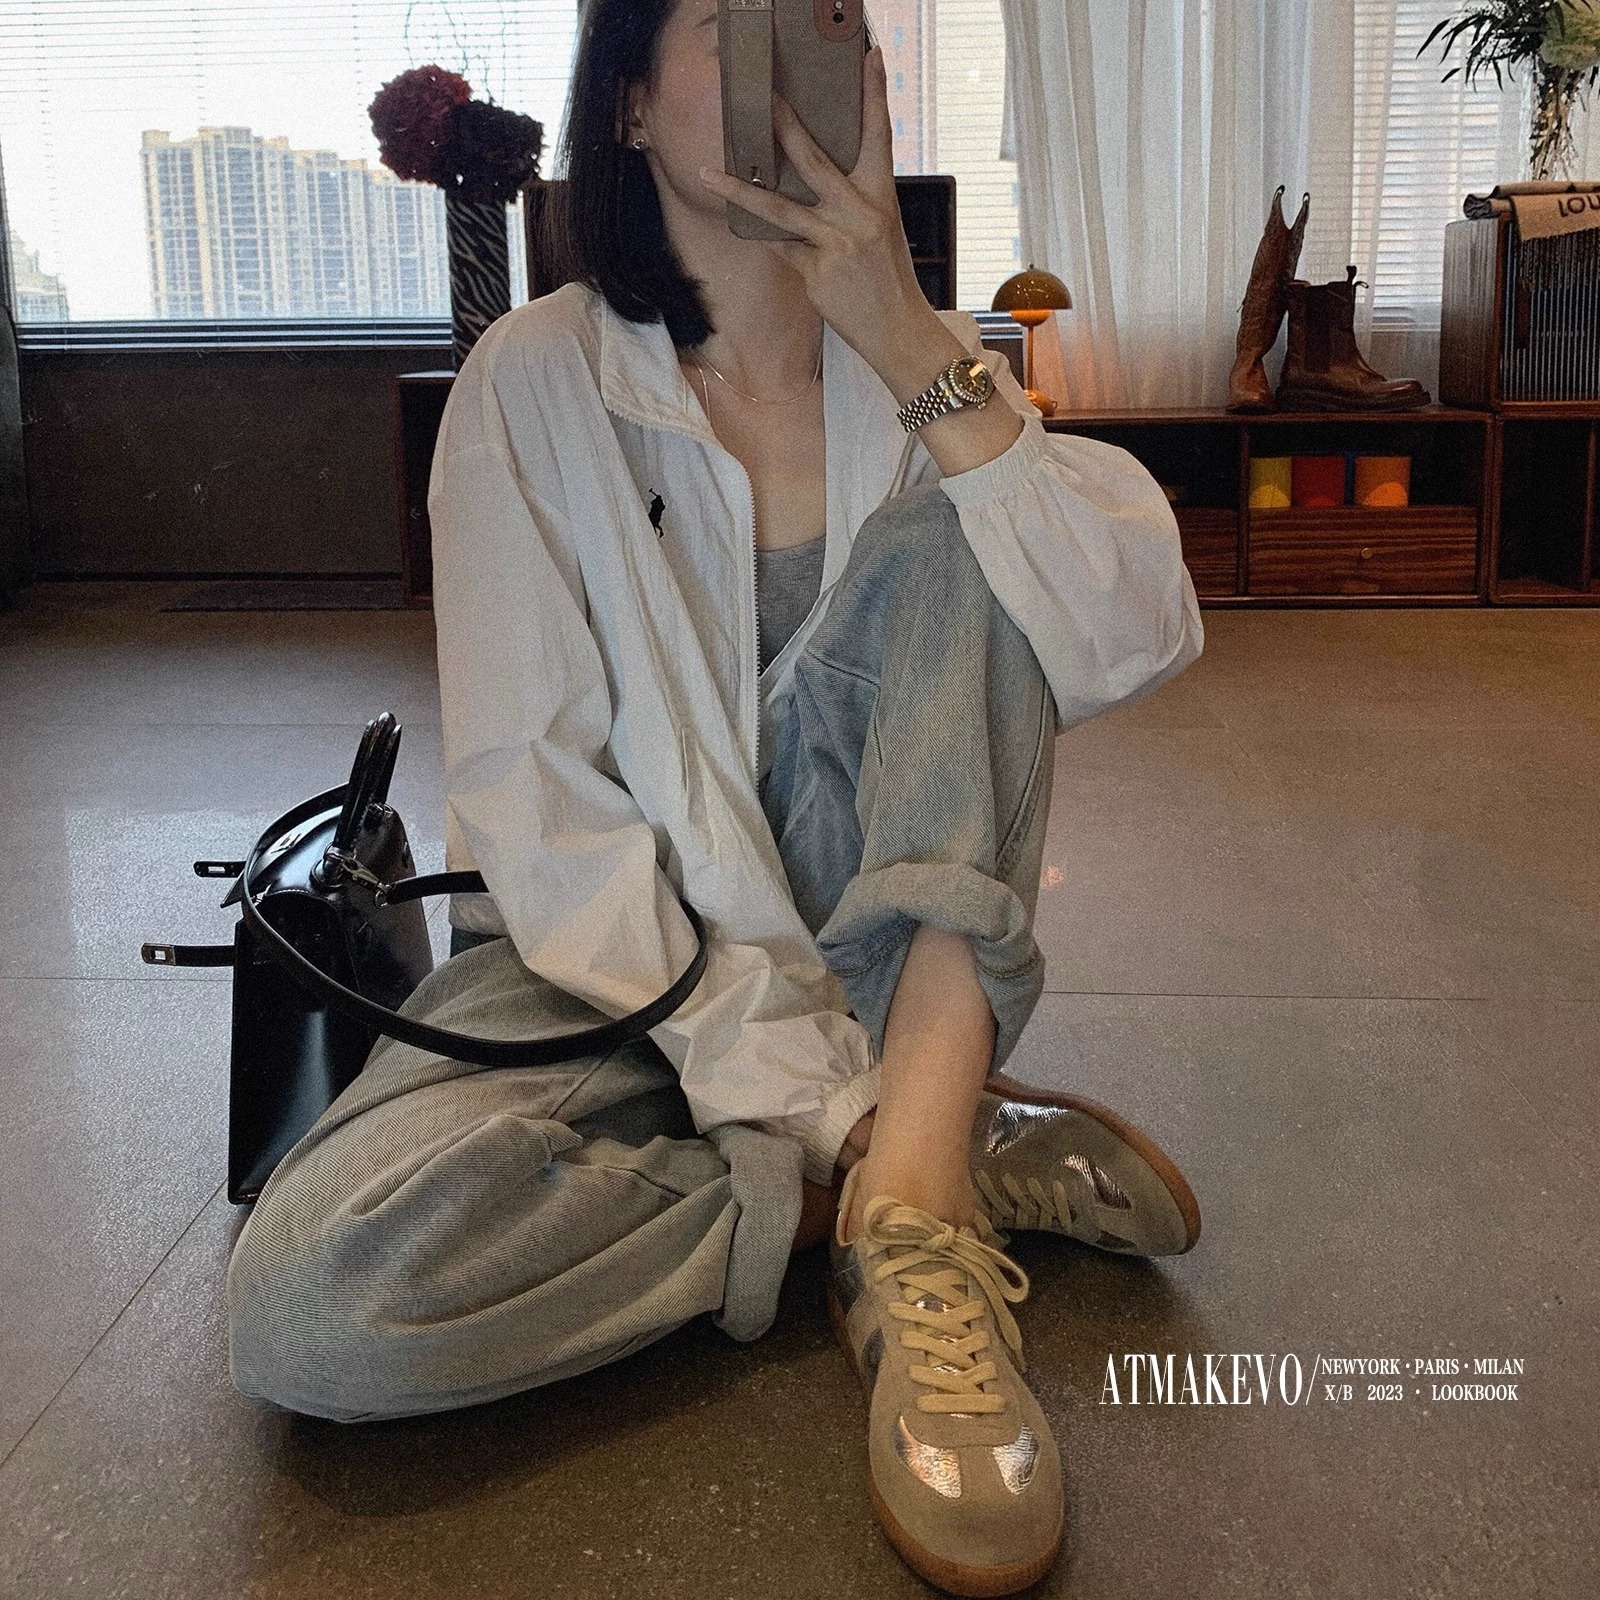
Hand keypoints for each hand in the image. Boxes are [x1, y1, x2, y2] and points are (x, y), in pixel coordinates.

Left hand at [697, 45, 926, 367]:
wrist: (897, 329)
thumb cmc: (887, 278)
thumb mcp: (881, 229)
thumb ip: (852, 202)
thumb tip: (813, 181)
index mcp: (881, 197)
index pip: (879, 136)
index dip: (875, 95)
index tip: (870, 56)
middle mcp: (860, 214)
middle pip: (814, 161)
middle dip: (785, 126)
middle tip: (762, 96)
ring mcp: (836, 243)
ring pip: (778, 208)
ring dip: (739, 190)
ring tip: (707, 173)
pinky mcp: (817, 271)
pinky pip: (780, 246)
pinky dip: (764, 237)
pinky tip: (741, 223)